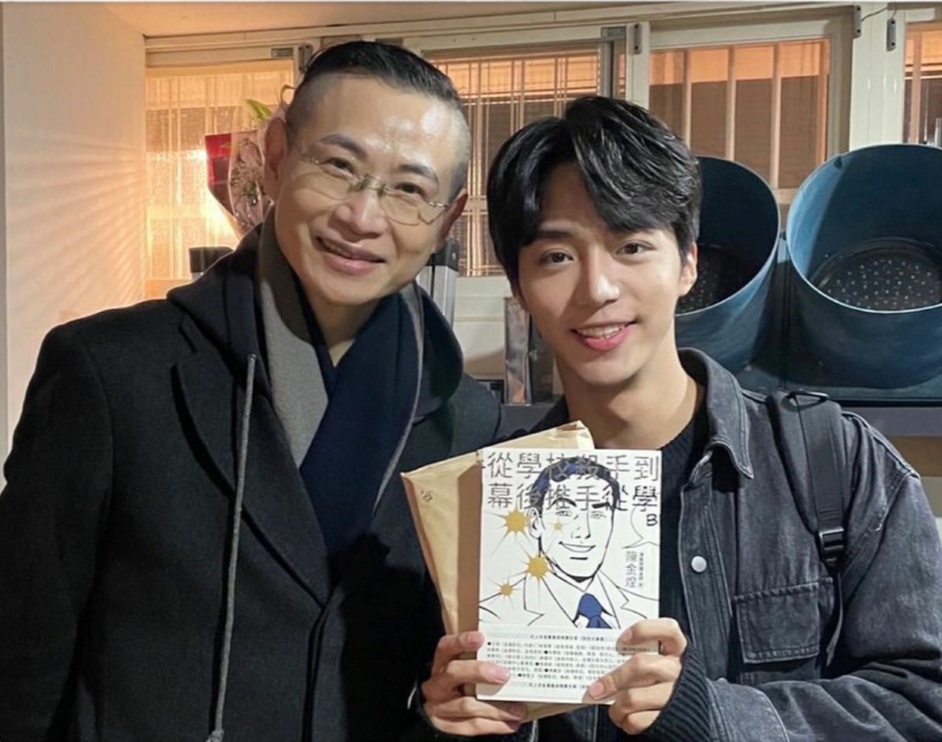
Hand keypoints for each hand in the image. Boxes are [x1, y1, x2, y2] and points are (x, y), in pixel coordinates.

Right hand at [422, 631, 527, 735]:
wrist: (439, 712)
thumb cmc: (458, 684)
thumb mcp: (461, 669)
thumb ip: (479, 662)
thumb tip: (510, 658)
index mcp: (440, 664)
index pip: (446, 647)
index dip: (461, 642)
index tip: (480, 638)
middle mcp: (437, 685)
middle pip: (454, 673)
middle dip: (480, 672)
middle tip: (504, 675)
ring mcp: (439, 707)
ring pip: (467, 705)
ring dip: (496, 708)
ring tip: (518, 709)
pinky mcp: (447, 726)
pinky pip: (472, 726)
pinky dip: (494, 725)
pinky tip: (510, 723)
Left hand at [588, 618, 687, 735]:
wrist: (686, 718)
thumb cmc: (661, 683)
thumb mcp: (657, 663)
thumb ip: (637, 656)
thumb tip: (603, 658)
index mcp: (676, 651)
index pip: (668, 629)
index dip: (644, 630)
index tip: (621, 640)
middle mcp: (678, 671)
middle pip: (642, 665)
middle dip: (614, 677)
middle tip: (596, 688)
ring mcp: (676, 696)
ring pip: (633, 697)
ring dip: (616, 704)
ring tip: (613, 707)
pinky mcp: (669, 720)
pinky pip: (638, 720)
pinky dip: (625, 720)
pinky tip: (625, 717)